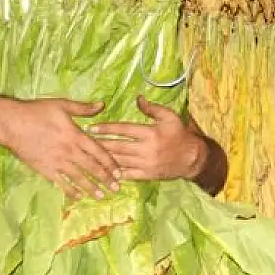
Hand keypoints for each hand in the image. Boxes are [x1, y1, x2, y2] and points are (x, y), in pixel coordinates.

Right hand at [0, 98, 121, 198]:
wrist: (11, 123)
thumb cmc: (36, 111)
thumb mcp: (61, 105)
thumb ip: (83, 108)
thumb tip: (102, 105)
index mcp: (75, 135)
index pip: (98, 152)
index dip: (110, 163)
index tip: (119, 172)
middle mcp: (69, 151)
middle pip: (92, 167)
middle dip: (105, 179)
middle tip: (116, 189)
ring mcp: (57, 161)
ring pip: (78, 177)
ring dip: (90, 188)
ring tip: (101, 196)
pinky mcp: (44, 169)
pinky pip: (60, 182)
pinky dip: (70, 190)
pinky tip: (77, 197)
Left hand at [89, 96, 206, 181]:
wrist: (192, 158)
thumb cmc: (180, 134)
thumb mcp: (170, 117)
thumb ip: (152, 108)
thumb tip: (137, 98)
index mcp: (151, 133)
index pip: (124, 130)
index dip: (106, 128)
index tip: (91, 127)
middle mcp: (146, 149)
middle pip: (118, 146)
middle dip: (99, 143)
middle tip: (83, 141)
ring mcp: (146, 164)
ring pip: (120, 160)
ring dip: (103, 157)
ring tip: (89, 154)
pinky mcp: (147, 175)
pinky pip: (127, 175)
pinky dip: (114, 172)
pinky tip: (102, 170)